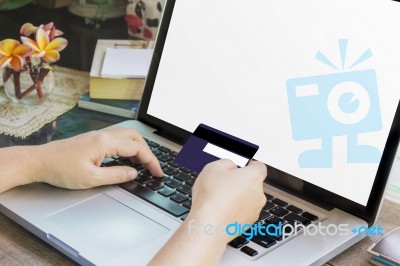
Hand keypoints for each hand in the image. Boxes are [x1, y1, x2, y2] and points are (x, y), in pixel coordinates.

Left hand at [31, 126, 162, 188]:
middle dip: (147, 151)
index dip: (151, 161)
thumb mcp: (91, 178)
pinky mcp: (93, 139)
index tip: (157, 172)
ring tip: (142, 163)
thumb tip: (134, 173)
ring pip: (126, 136)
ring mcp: (98, 135)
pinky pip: (117, 138)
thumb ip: (116, 175)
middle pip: (134, 137)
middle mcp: (103, 135)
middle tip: (152, 167)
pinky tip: (126, 158)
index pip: (136, 149)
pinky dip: (128, 146)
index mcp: (105, 142)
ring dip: (138, 147)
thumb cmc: (61, 169)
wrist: (39, 162)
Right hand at [150, 159, 266, 265]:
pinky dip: (234, 210)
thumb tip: (230, 166)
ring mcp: (254, 210)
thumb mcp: (213, 168)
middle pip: (252, 183)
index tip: (240, 166)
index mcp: (253, 177)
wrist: (209, 226)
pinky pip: (242, 212)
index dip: (249, 165)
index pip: (259, 166)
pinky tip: (220, 210)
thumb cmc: (212, 198)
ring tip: (218, 198)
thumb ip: (226, 163)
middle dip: (240, 182)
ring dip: (237, 197)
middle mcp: (258, 194)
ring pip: (248, 199)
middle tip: (223, 183)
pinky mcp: (247, 224)